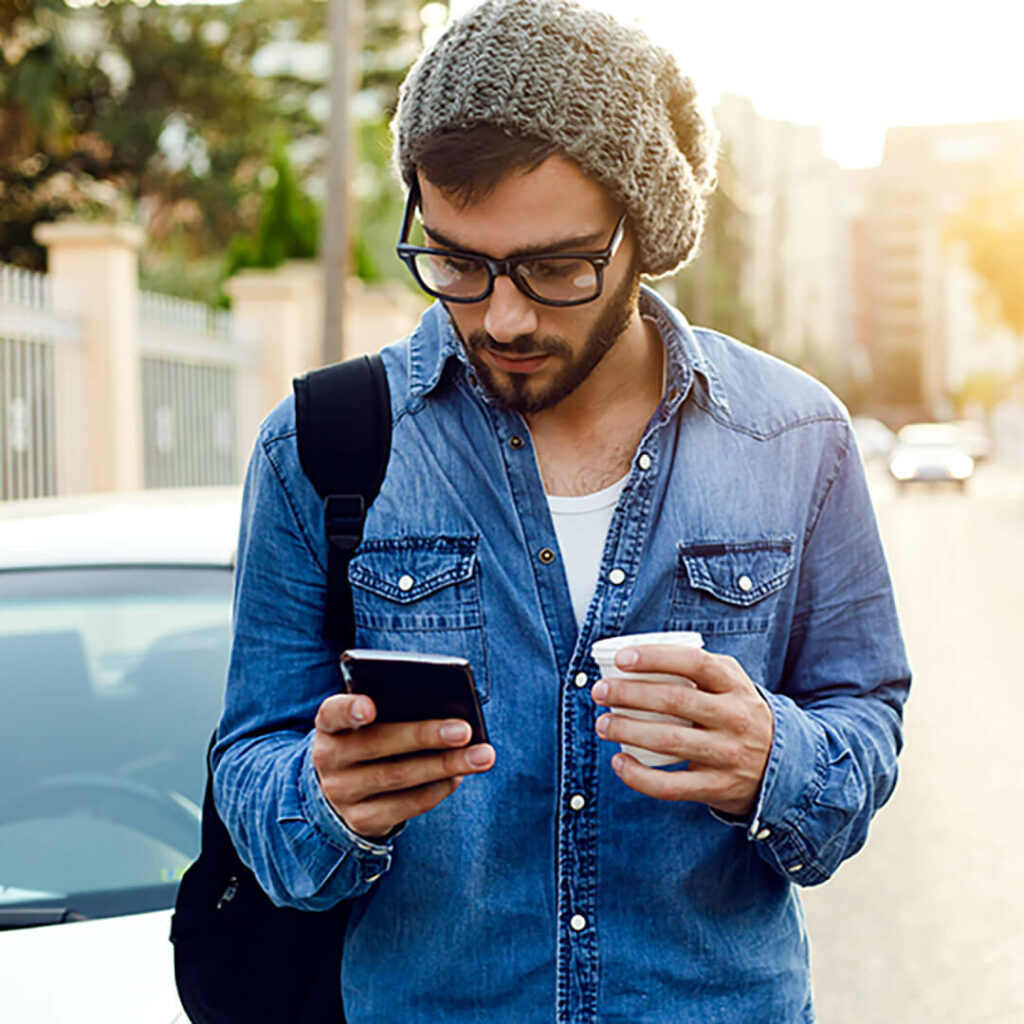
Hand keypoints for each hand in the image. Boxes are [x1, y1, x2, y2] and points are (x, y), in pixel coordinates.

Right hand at [312, 694, 494, 839]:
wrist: (341, 790)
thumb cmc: (368, 739)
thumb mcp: (368, 723)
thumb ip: (393, 710)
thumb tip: (447, 711)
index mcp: (329, 726)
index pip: (332, 713)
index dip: (349, 709)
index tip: (370, 707)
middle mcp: (329, 760)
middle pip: (378, 745)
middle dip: (425, 736)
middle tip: (465, 730)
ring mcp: (342, 794)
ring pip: (398, 777)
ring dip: (445, 765)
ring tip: (481, 755)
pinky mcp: (362, 820)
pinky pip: (406, 805)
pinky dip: (437, 789)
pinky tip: (459, 776)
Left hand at [591, 645, 773, 817]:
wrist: (781, 767)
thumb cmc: (739, 714)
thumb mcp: (732, 684)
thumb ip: (697, 666)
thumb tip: (638, 653)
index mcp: (736, 686)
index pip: (694, 663)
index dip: (655, 658)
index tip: (621, 659)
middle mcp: (735, 719)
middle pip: (674, 701)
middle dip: (629, 694)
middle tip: (599, 692)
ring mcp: (727, 755)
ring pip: (669, 741)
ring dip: (627, 730)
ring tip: (602, 724)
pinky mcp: (718, 787)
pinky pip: (672, 786)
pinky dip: (639, 776)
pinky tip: (619, 762)